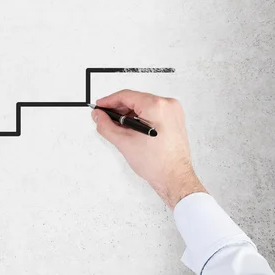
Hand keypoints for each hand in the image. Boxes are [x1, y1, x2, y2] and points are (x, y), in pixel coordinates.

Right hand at [91, 89, 206, 209]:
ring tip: (117, 126)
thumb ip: (106, 126)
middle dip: (118, 109)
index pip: (126, 96)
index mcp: (156, 107)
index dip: (109, 101)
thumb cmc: (158, 163)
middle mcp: (167, 105)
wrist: (175, 178)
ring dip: (128, 114)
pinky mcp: (174, 118)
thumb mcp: (124, 142)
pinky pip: (152, 111)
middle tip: (104, 117)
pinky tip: (130, 128)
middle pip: (135, 99)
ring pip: (143, 105)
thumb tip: (99, 116)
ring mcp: (173, 111)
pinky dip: (139, 117)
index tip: (99, 106)